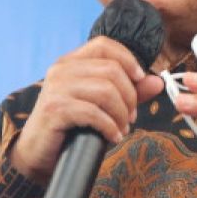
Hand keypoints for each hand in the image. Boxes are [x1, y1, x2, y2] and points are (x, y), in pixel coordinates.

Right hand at [11, 37, 164, 181]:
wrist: (39, 153)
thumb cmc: (72, 127)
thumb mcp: (103, 106)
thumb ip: (129, 92)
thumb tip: (157, 81)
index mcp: (71, 62)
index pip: (104, 44)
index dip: (128, 59)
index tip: (140, 79)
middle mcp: (61, 70)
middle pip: (111, 70)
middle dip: (130, 96)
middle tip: (130, 117)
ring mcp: (56, 88)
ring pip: (106, 91)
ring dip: (121, 113)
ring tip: (122, 128)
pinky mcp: (55, 109)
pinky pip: (94, 113)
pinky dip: (110, 127)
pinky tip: (113, 137)